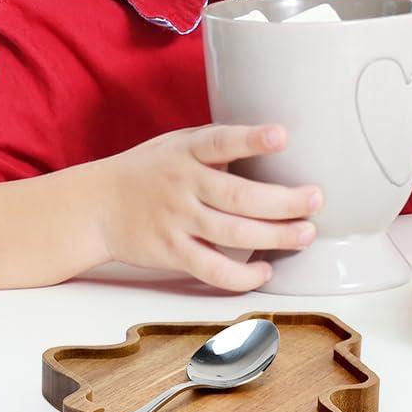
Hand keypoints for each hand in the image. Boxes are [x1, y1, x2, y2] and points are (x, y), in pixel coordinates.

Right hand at [90, 125, 322, 291]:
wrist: (95, 206)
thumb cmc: (151, 169)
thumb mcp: (178, 143)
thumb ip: (217, 144)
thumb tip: (275, 140)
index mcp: (187, 151)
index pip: (221, 141)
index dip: (251, 139)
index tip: (281, 136)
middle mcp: (183, 185)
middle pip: (239, 196)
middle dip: (283, 201)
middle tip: (316, 200)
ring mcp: (176, 220)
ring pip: (232, 234)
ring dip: (274, 236)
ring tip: (305, 234)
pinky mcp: (171, 252)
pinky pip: (211, 269)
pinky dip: (240, 275)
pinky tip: (265, 270)